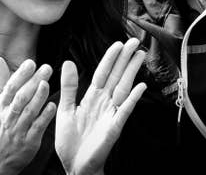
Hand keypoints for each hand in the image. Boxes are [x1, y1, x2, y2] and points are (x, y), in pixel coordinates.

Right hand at [0, 57, 55, 174]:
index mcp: (0, 107)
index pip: (10, 88)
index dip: (20, 75)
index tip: (31, 63)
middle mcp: (8, 117)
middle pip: (21, 97)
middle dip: (33, 82)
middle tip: (47, 68)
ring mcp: (19, 130)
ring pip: (29, 111)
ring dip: (39, 97)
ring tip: (47, 84)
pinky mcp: (29, 142)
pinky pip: (38, 127)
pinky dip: (45, 116)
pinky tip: (53, 106)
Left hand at [55, 38, 146, 174]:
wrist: (74, 166)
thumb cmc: (70, 141)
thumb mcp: (65, 110)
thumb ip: (69, 87)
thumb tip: (67, 62)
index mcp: (92, 97)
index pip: (103, 73)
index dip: (110, 58)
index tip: (118, 44)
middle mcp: (104, 102)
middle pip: (116, 76)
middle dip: (125, 59)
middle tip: (135, 42)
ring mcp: (111, 113)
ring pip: (123, 87)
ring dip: (132, 71)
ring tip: (140, 56)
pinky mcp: (115, 127)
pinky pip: (125, 110)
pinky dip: (133, 98)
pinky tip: (140, 86)